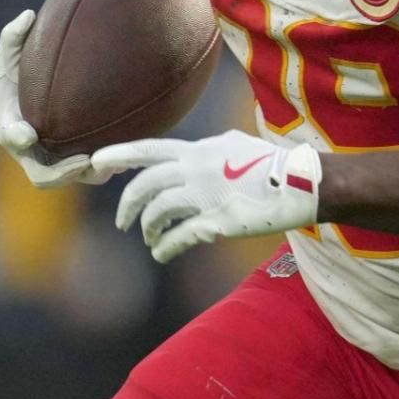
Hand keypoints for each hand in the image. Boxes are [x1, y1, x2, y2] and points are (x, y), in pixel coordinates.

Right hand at [0, 10, 96, 188]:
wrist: (42, 95)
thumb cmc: (22, 73)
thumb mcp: (13, 52)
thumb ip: (14, 36)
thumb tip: (27, 16)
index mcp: (10, 124)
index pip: (9, 135)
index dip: (16, 136)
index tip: (28, 133)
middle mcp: (30, 151)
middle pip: (40, 174)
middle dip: (60, 172)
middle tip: (82, 160)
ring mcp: (51, 162)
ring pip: (70, 180)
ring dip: (88, 176)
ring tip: (110, 167)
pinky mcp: (74, 163)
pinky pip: (90, 174)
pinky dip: (105, 170)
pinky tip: (126, 159)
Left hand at [102, 130, 322, 262]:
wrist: (302, 182)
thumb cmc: (272, 164)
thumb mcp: (235, 144)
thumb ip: (208, 151)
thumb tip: (192, 156)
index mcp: (199, 150)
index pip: (148, 149)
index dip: (119, 155)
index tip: (95, 163)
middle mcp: (197, 169)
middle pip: (145, 185)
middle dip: (127, 206)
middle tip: (122, 222)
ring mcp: (206, 196)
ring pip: (158, 212)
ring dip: (148, 229)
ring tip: (150, 239)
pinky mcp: (218, 221)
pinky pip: (180, 237)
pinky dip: (165, 248)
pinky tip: (162, 254)